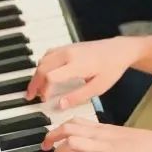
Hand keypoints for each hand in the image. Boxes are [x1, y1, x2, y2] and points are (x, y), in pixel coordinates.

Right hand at [25, 37, 140, 108]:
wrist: (119, 50)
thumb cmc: (111, 69)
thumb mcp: (98, 88)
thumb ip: (78, 97)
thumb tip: (59, 105)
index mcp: (76, 64)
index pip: (50, 76)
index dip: (43, 89)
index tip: (44, 100)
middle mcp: (68, 54)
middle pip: (42, 67)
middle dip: (34, 83)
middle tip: (31, 96)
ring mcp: (67, 48)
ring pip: (43, 60)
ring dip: (37, 74)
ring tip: (36, 88)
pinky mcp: (68, 46)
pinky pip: (49, 54)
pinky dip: (42, 65)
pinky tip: (44, 74)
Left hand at [42, 118, 151, 151]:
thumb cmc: (143, 146)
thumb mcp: (119, 141)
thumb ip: (103, 146)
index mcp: (102, 129)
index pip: (75, 121)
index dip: (58, 128)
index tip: (50, 138)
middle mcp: (100, 135)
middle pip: (69, 128)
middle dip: (52, 137)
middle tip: (45, 149)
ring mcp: (104, 146)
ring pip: (73, 142)